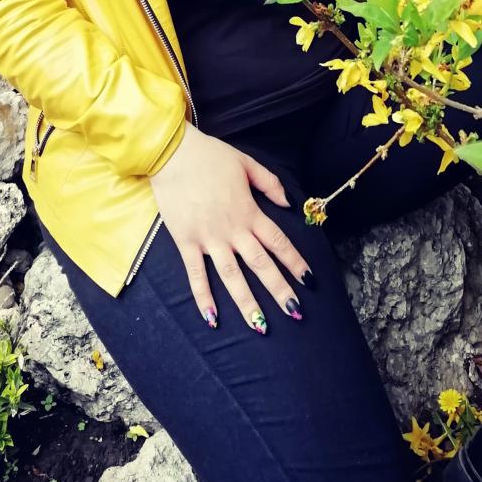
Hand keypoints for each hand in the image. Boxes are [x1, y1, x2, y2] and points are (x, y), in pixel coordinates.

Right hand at [149, 126, 311, 332]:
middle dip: (279, 290)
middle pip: (260, 265)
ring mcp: (208, 239)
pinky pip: (196, 275)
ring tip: (260, 327)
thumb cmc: (210, 156)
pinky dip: (203, 298)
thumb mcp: (246, 163)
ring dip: (247, 303)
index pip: (278, 242)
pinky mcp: (186, 242)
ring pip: (232, 277)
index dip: (295, 261)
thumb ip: (270, 183)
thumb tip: (288, 203)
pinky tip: (211, 319)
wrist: (172, 154)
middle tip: (294, 312)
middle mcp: (232, 230)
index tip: (309, 280)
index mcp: (249, 212)